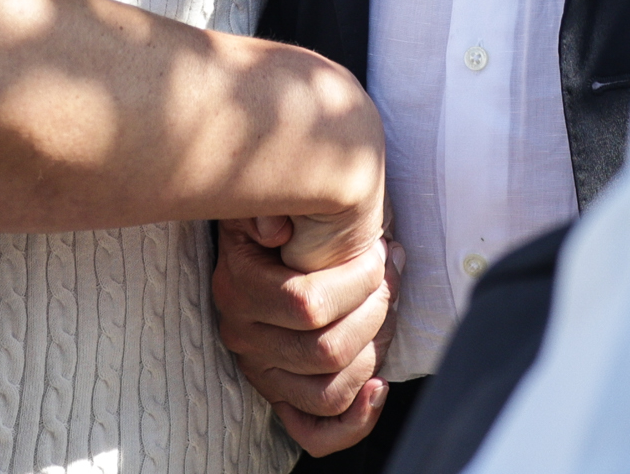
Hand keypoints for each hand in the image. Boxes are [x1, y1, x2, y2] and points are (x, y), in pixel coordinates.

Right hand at [214, 215, 401, 456]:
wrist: (283, 239)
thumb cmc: (295, 215)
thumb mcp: (275, 196)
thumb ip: (272, 204)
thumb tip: (275, 231)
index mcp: (239, 287)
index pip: (308, 304)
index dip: (359, 282)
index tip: (381, 253)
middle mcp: (244, 336)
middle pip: (326, 350)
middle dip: (376, 311)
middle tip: (390, 278)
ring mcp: (262, 372)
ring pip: (329, 390)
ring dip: (372, 351)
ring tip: (385, 312)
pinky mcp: (281, 396)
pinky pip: (315, 432)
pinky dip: (356, 419)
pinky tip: (379, 386)